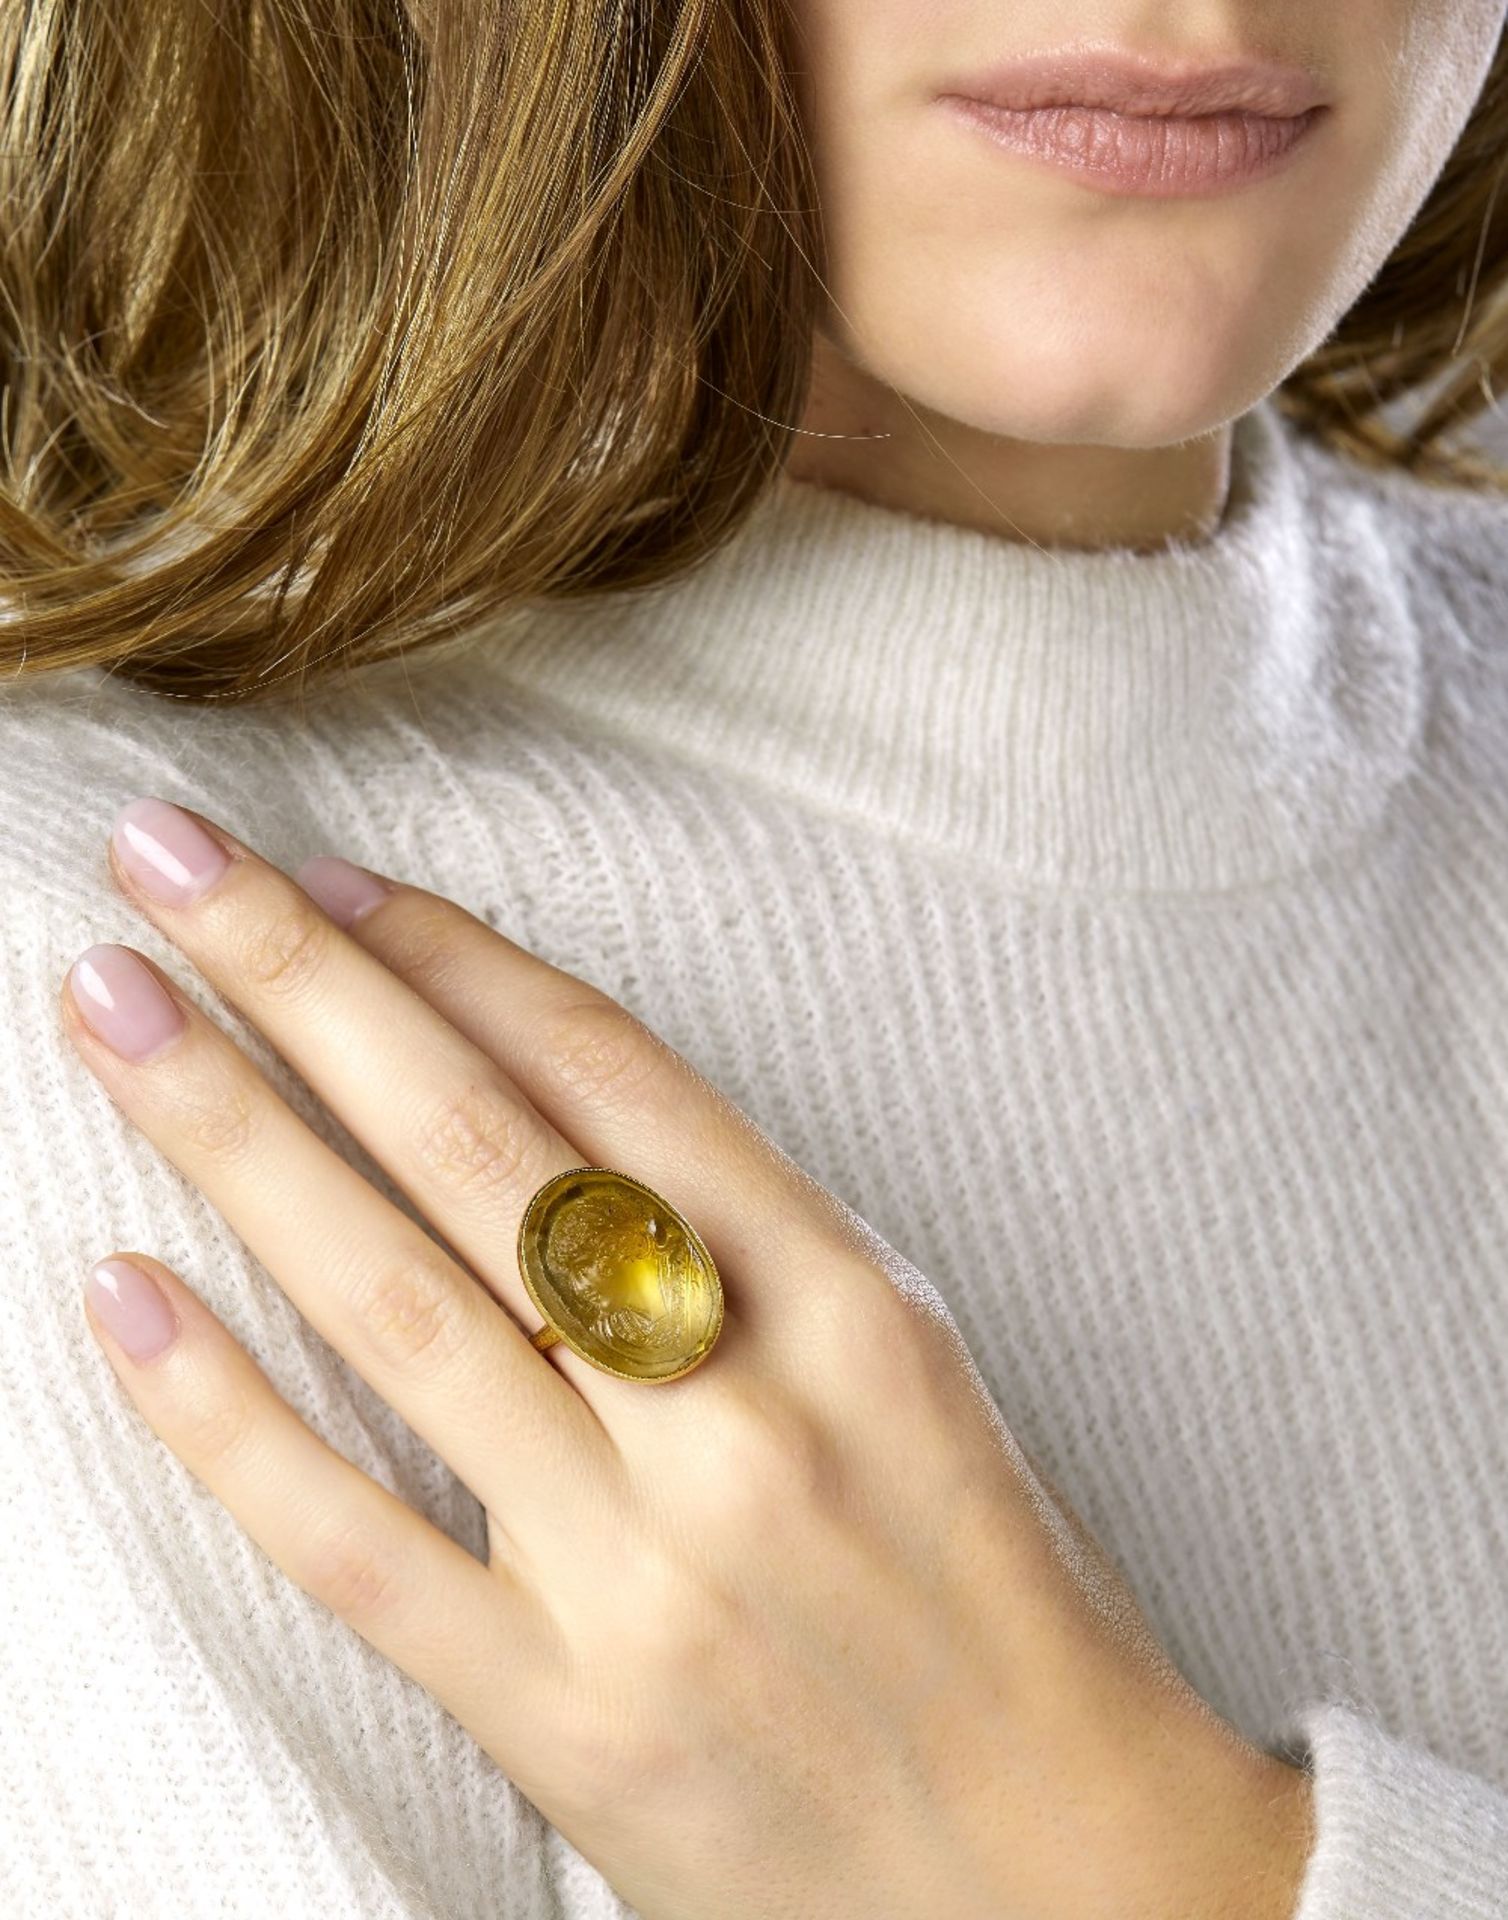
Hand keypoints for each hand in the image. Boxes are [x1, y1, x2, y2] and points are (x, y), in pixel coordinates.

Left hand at [61, 796, 1314, 1919]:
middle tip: (174, 861)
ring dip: (236, 1140)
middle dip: (306, 984)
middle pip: (480, 1148)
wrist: (1070, 1879)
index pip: (611, 1075)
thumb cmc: (996, 1598)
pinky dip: (223, 1418)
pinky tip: (122, 1295)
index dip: (455, 956)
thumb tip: (547, 1103)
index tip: (334, 880)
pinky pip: (357, 1544)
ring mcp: (643, 1568)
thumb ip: (747, 1241)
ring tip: (114, 1010)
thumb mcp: (912, 1370)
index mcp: (850, 1306)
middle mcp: (741, 1414)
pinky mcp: (565, 1716)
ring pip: (395, 1308)